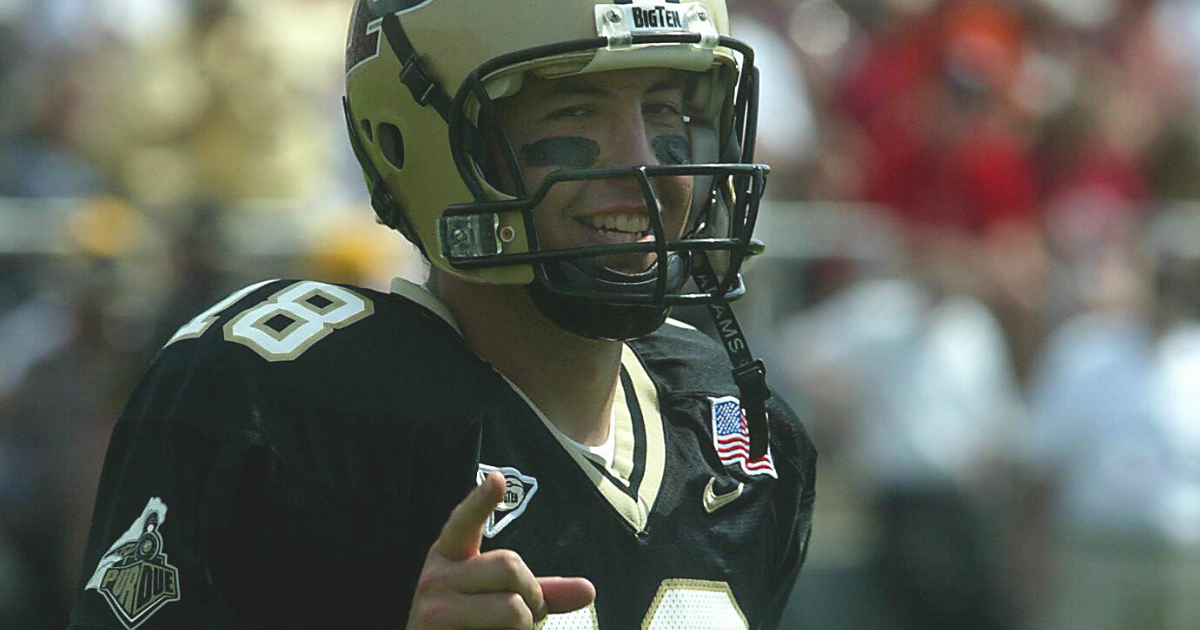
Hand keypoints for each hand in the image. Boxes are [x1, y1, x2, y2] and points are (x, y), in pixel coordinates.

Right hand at [407, 471, 595, 628]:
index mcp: (448, 556)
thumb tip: (588, 590)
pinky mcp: (438, 629)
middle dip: (533, 597)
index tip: (497, 479)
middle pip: (510, 566)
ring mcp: (433, 607)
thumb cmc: (470, 626)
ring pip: (513, 607)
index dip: (480, 501)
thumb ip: (541, 592)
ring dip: (524, 627)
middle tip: (524, 616)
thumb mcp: (499, 601)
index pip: (464, 522)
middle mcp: (435, 576)